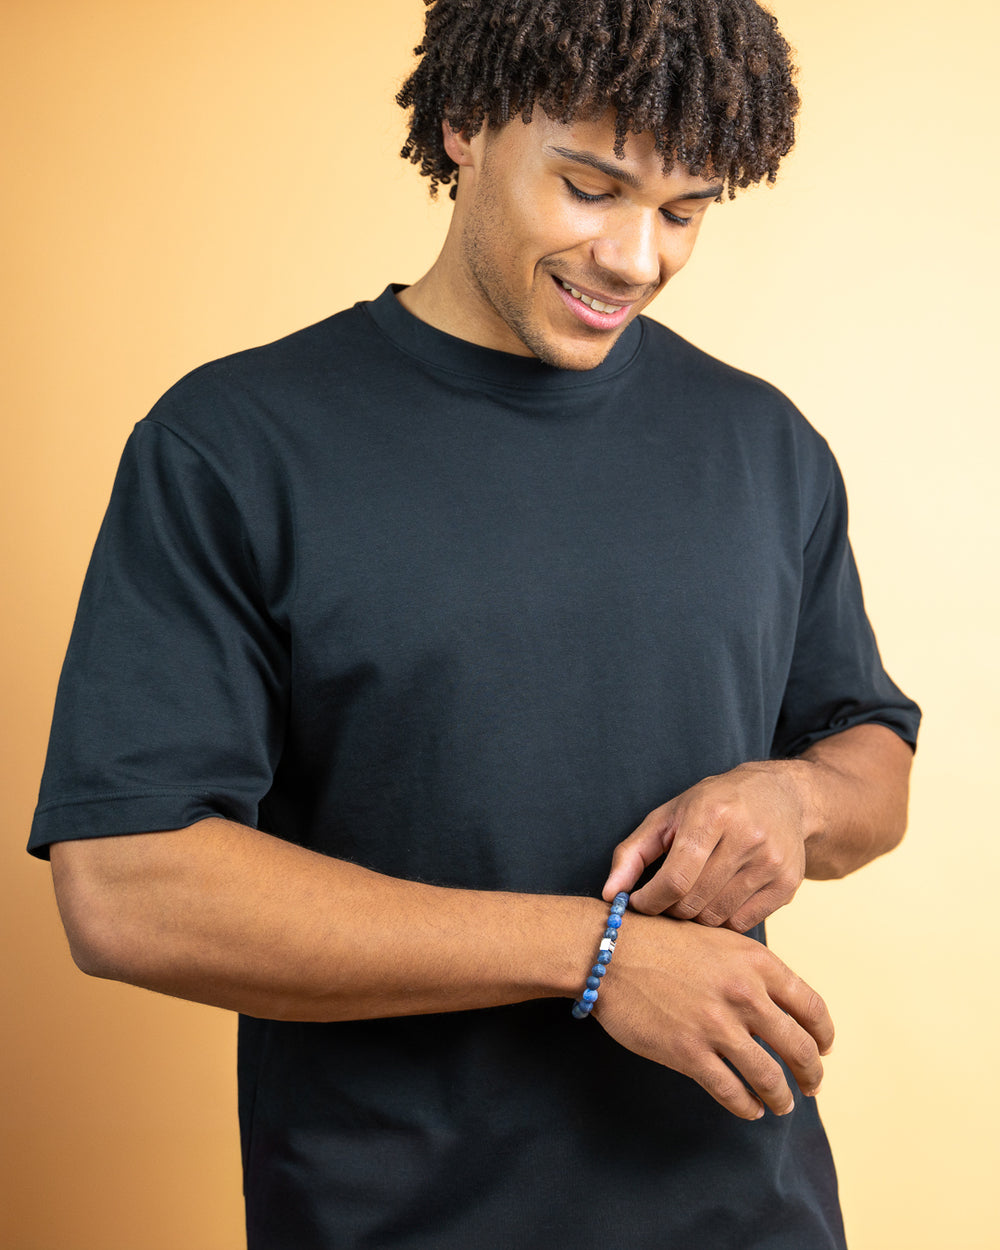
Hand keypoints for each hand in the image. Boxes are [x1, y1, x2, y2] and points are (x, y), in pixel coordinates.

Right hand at [593, 913, 832, 1118]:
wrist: (610, 951)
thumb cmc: (661, 942)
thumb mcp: (718, 940)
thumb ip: (752, 969)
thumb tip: (781, 1004)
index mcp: (756, 963)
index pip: (812, 1007)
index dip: (824, 1035)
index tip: (825, 1048)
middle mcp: (744, 994)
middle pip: (800, 1048)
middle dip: (812, 1074)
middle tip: (811, 1085)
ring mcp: (717, 1026)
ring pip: (770, 1078)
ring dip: (782, 1098)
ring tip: (782, 1104)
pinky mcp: (689, 1053)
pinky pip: (732, 1092)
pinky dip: (747, 1107)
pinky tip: (749, 1108)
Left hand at [603, 762, 809, 930]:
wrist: (780, 796)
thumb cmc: (714, 804)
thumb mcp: (668, 816)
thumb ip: (632, 853)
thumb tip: (608, 894)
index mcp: (712, 813)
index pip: (675, 879)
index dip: (649, 900)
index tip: (637, 902)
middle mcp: (746, 836)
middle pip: (694, 901)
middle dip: (670, 908)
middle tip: (665, 899)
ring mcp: (771, 861)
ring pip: (717, 916)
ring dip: (696, 916)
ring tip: (692, 897)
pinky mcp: (788, 883)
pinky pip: (743, 924)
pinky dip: (723, 920)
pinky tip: (718, 899)